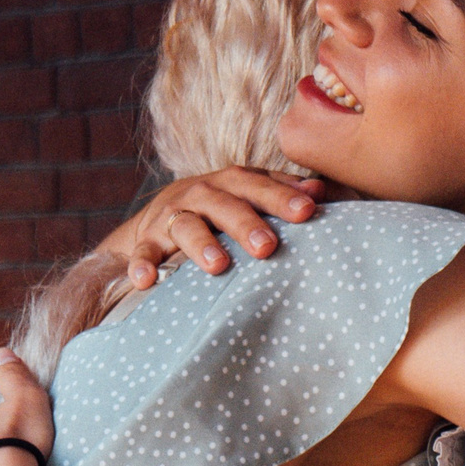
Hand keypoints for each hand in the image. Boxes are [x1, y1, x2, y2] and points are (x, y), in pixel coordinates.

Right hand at [100, 168, 326, 288]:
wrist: (153, 221)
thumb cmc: (215, 210)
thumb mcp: (244, 197)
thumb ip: (279, 193)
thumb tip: (322, 192)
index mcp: (229, 184)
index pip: (258, 186)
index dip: (282, 196)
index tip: (308, 211)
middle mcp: (200, 194)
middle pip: (224, 204)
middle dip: (246, 223)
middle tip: (268, 246)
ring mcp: (171, 217)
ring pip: (186, 226)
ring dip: (202, 244)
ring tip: (218, 266)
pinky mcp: (146, 241)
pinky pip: (142, 252)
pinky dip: (142, 265)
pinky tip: (146, 281)